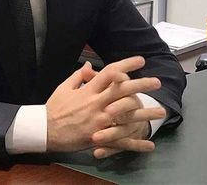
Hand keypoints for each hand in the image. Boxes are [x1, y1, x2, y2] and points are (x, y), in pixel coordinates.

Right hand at [46, 56, 161, 152]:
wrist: (45, 130)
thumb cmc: (54, 108)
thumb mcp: (64, 87)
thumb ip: (79, 76)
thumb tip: (89, 64)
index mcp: (88, 90)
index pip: (110, 73)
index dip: (126, 65)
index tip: (140, 60)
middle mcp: (97, 104)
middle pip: (123, 91)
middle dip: (141, 85)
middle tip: (157, 81)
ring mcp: (100, 121)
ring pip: (127, 116)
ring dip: (145, 113)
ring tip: (161, 111)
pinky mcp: (100, 137)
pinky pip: (121, 141)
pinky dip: (136, 143)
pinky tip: (149, 145)